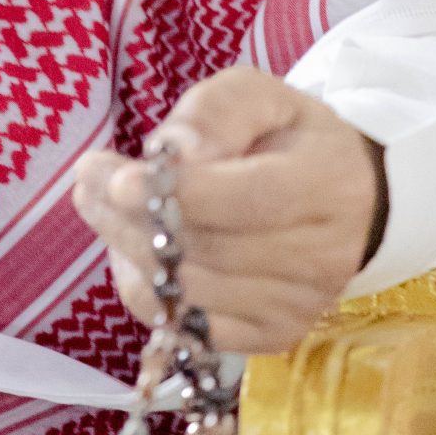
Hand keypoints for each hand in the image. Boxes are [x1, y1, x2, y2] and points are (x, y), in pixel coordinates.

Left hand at [70, 67, 388, 354]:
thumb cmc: (290, 139)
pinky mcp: (273, 337)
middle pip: (207, 251)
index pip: (247, 201)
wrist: (349, 201)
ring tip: (100, 206)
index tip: (117, 178)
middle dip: (130, 218)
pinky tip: (132, 251)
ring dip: (128, 249)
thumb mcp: (261, 97)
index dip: (177, 194)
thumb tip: (179, 152)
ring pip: (188, 292)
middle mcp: (321, 257)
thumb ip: (217, 111)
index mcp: (326, 185)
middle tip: (86, 180)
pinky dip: (146, 290)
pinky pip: (185, 326)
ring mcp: (297, 306)